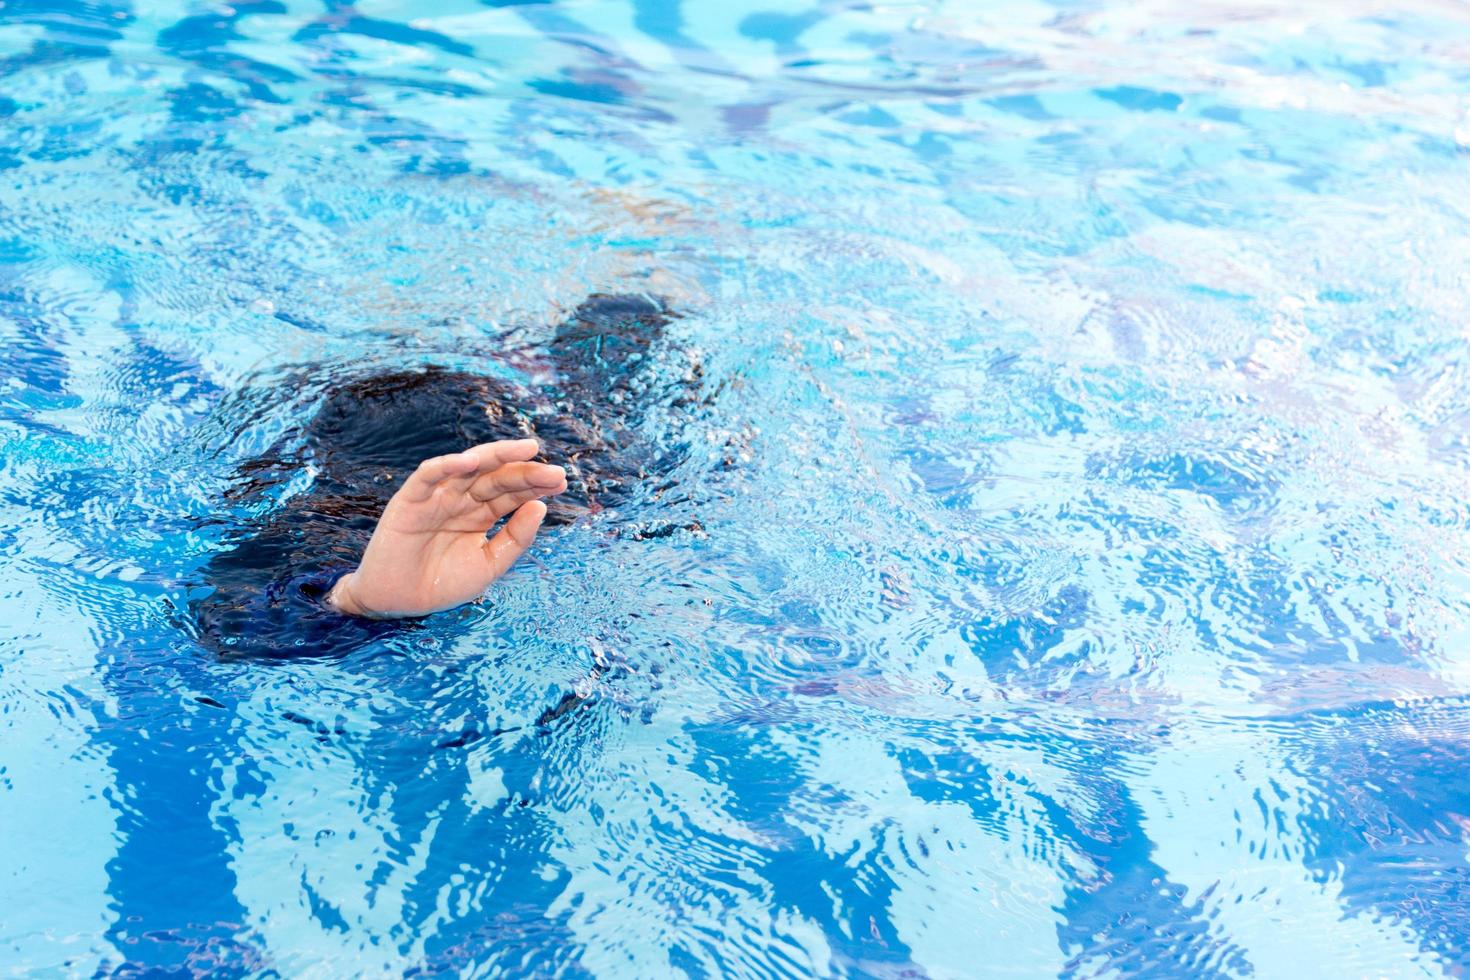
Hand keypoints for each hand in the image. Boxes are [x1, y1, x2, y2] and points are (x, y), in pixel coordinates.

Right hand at [327, 439, 565, 617]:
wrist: (397, 602)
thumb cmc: (441, 583)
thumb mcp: (488, 565)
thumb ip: (515, 539)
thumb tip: (541, 507)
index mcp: (481, 513)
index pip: (512, 493)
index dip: (536, 486)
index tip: (562, 482)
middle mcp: (462, 499)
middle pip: (497, 477)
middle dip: (527, 472)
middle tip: (555, 472)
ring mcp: (438, 496)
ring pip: (469, 467)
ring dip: (497, 456)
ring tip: (527, 450)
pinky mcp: (410, 499)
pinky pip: (429, 475)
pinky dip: (448, 465)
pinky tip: (472, 461)